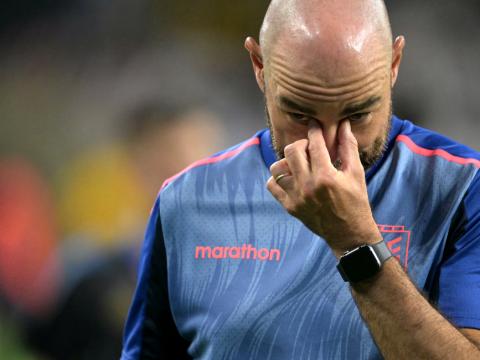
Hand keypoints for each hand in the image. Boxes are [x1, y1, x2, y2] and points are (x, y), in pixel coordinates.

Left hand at [267, 120, 381, 256]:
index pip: (314, 144)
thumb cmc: (356, 202)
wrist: (349, 233)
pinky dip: (278, 178)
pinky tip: (292, 178)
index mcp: (326, 176)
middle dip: (300, 144)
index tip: (314, 125)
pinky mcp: (289, 207)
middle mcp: (308, 186)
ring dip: (287, 161)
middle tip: (309, 147)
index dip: (314, 131)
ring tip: (299, 164)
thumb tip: (344, 124)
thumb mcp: (356, 173)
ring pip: (277, 168)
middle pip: (291, 151)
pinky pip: (272, 186)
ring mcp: (296, 197)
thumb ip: (348, 147)